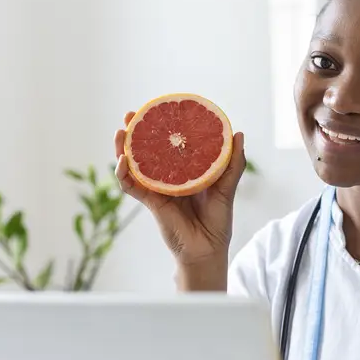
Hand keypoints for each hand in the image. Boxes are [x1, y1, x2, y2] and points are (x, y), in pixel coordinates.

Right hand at [113, 112, 246, 284]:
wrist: (208, 250)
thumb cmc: (218, 221)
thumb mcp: (227, 188)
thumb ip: (233, 163)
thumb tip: (238, 133)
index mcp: (184, 171)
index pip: (168, 144)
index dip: (160, 127)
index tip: (156, 108)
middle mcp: (168, 177)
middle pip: (146, 150)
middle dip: (135, 132)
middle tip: (131, 115)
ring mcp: (157, 189)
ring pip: (134, 165)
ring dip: (123, 148)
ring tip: (120, 133)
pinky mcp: (151, 203)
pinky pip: (132, 187)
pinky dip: (124, 175)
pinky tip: (122, 162)